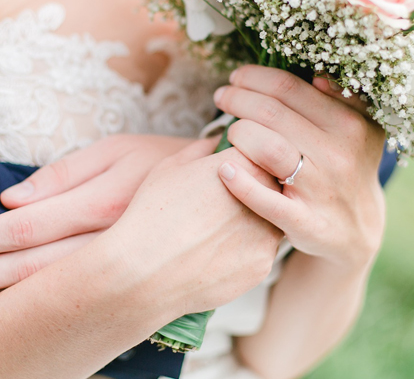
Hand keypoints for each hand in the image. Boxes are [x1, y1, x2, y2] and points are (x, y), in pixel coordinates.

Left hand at [0, 134, 191, 311]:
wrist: (230, 195)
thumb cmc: (166, 161)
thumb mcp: (120, 150)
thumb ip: (66, 172)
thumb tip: (11, 197)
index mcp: (104, 202)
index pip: (26, 226)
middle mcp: (109, 243)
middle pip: (28, 269)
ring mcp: (120, 270)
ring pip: (46, 293)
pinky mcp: (128, 287)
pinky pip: (72, 302)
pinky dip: (31, 309)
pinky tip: (2, 312)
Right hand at [108, 138, 283, 315]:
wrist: (143, 270)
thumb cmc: (152, 213)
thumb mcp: (170, 168)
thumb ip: (200, 149)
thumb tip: (215, 142)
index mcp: (244, 164)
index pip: (259, 155)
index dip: (241, 165)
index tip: (223, 177)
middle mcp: (264, 195)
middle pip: (270, 188)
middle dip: (251, 193)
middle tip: (218, 206)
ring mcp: (267, 233)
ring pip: (268, 222)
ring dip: (250, 223)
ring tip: (214, 232)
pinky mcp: (262, 265)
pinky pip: (258, 253)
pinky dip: (241, 253)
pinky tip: (213, 255)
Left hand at [213, 66, 386, 271]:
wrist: (356, 229)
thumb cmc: (347, 165)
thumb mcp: (361, 127)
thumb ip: (343, 96)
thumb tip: (317, 76)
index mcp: (349, 123)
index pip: (288, 87)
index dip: (254, 77)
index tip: (237, 76)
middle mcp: (338, 154)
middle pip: (271, 113)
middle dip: (237, 99)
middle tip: (222, 97)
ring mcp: (321, 189)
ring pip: (267, 148)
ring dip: (238, 133)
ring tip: (229, 131)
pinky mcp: (305, 223)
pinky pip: (267, 201)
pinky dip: (241, 184)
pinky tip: (223, 169)